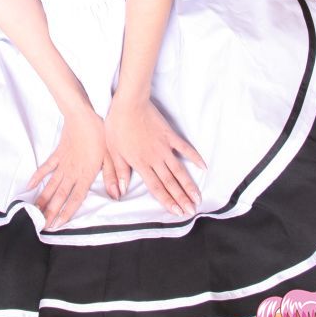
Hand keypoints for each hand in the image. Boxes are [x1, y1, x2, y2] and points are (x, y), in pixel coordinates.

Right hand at [27, 106, 118, 229]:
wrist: (83, 115)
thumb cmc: (100, 133)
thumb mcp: (111, 154)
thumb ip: (112, 175)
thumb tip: (117, 194)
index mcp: (86, 173)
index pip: (75, 197)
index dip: (67, 212)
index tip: (58, 225)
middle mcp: (72, 171)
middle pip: (60, 195)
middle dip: (51, 212)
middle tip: (42, 225)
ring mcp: (63, 163)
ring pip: (51, 185)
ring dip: (43, 199)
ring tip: (34, 213)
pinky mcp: (57, 154)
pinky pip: (45, 168)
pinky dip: (37, 177)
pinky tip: (29, 186)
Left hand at [105, 95, 204, 215]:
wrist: (129, 104)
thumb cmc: (117, 126)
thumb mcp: (112, 151)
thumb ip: (119, 172)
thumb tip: (119, 191)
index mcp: (141, 164)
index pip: (156, 187)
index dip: (167, 201)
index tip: (177, 212)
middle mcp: (155, 159)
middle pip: (170, 183)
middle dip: (181, 199)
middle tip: (192, 211)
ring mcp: (164, 147)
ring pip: (179, 170)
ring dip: (189, 185)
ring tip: (198, 198)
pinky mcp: (170, 135)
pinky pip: (185, 148)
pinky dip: (194, 157)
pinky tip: (203, 167)